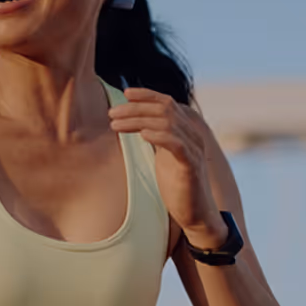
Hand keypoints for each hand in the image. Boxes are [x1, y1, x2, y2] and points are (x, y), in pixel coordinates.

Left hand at [108, 87, 221, 234]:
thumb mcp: (163, 154)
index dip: (147, 95)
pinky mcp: (191, 166)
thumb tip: (136, 122)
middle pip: (164, 109)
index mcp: (185, 129)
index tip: (125, 93)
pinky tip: (143, 135)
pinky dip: (160, 136)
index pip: (167, 102)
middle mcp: (192, 135)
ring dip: (138, 121)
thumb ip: (155, 136)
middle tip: (111, 113)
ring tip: (115, 125)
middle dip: (135, 108)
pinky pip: (178, 145)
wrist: (195, 213)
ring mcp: (194, 149)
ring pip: (167, 123)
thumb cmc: (176, 183)